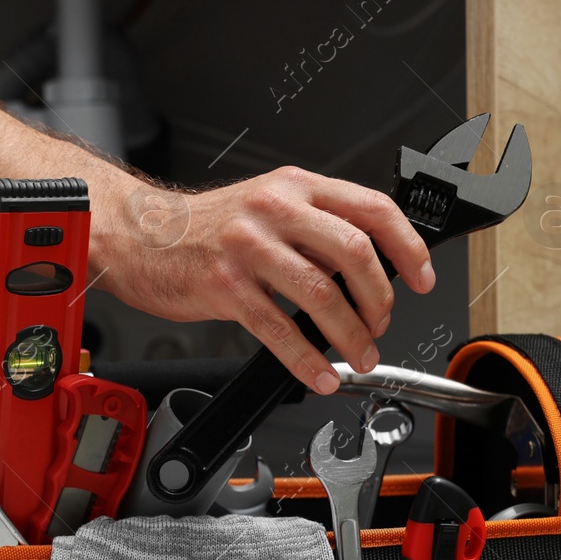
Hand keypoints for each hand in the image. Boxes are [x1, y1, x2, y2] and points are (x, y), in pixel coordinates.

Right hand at [104, 168, 434, 394]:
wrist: (138, 235)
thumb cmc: (202, 228)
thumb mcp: (265, 204)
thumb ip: (312, 226)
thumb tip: (363, 270)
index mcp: (295, 186)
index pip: (372, 209)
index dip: (407, 247)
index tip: (422, 279)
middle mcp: (274, 209)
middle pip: (354, 253)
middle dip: (380, 300)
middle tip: (381, 325)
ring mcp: (248, 247)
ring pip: (321, 294)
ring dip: (350, 335)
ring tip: (359, 355)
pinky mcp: (223, 285)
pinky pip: (277, 328)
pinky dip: (305, 359)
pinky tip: (316, 373)